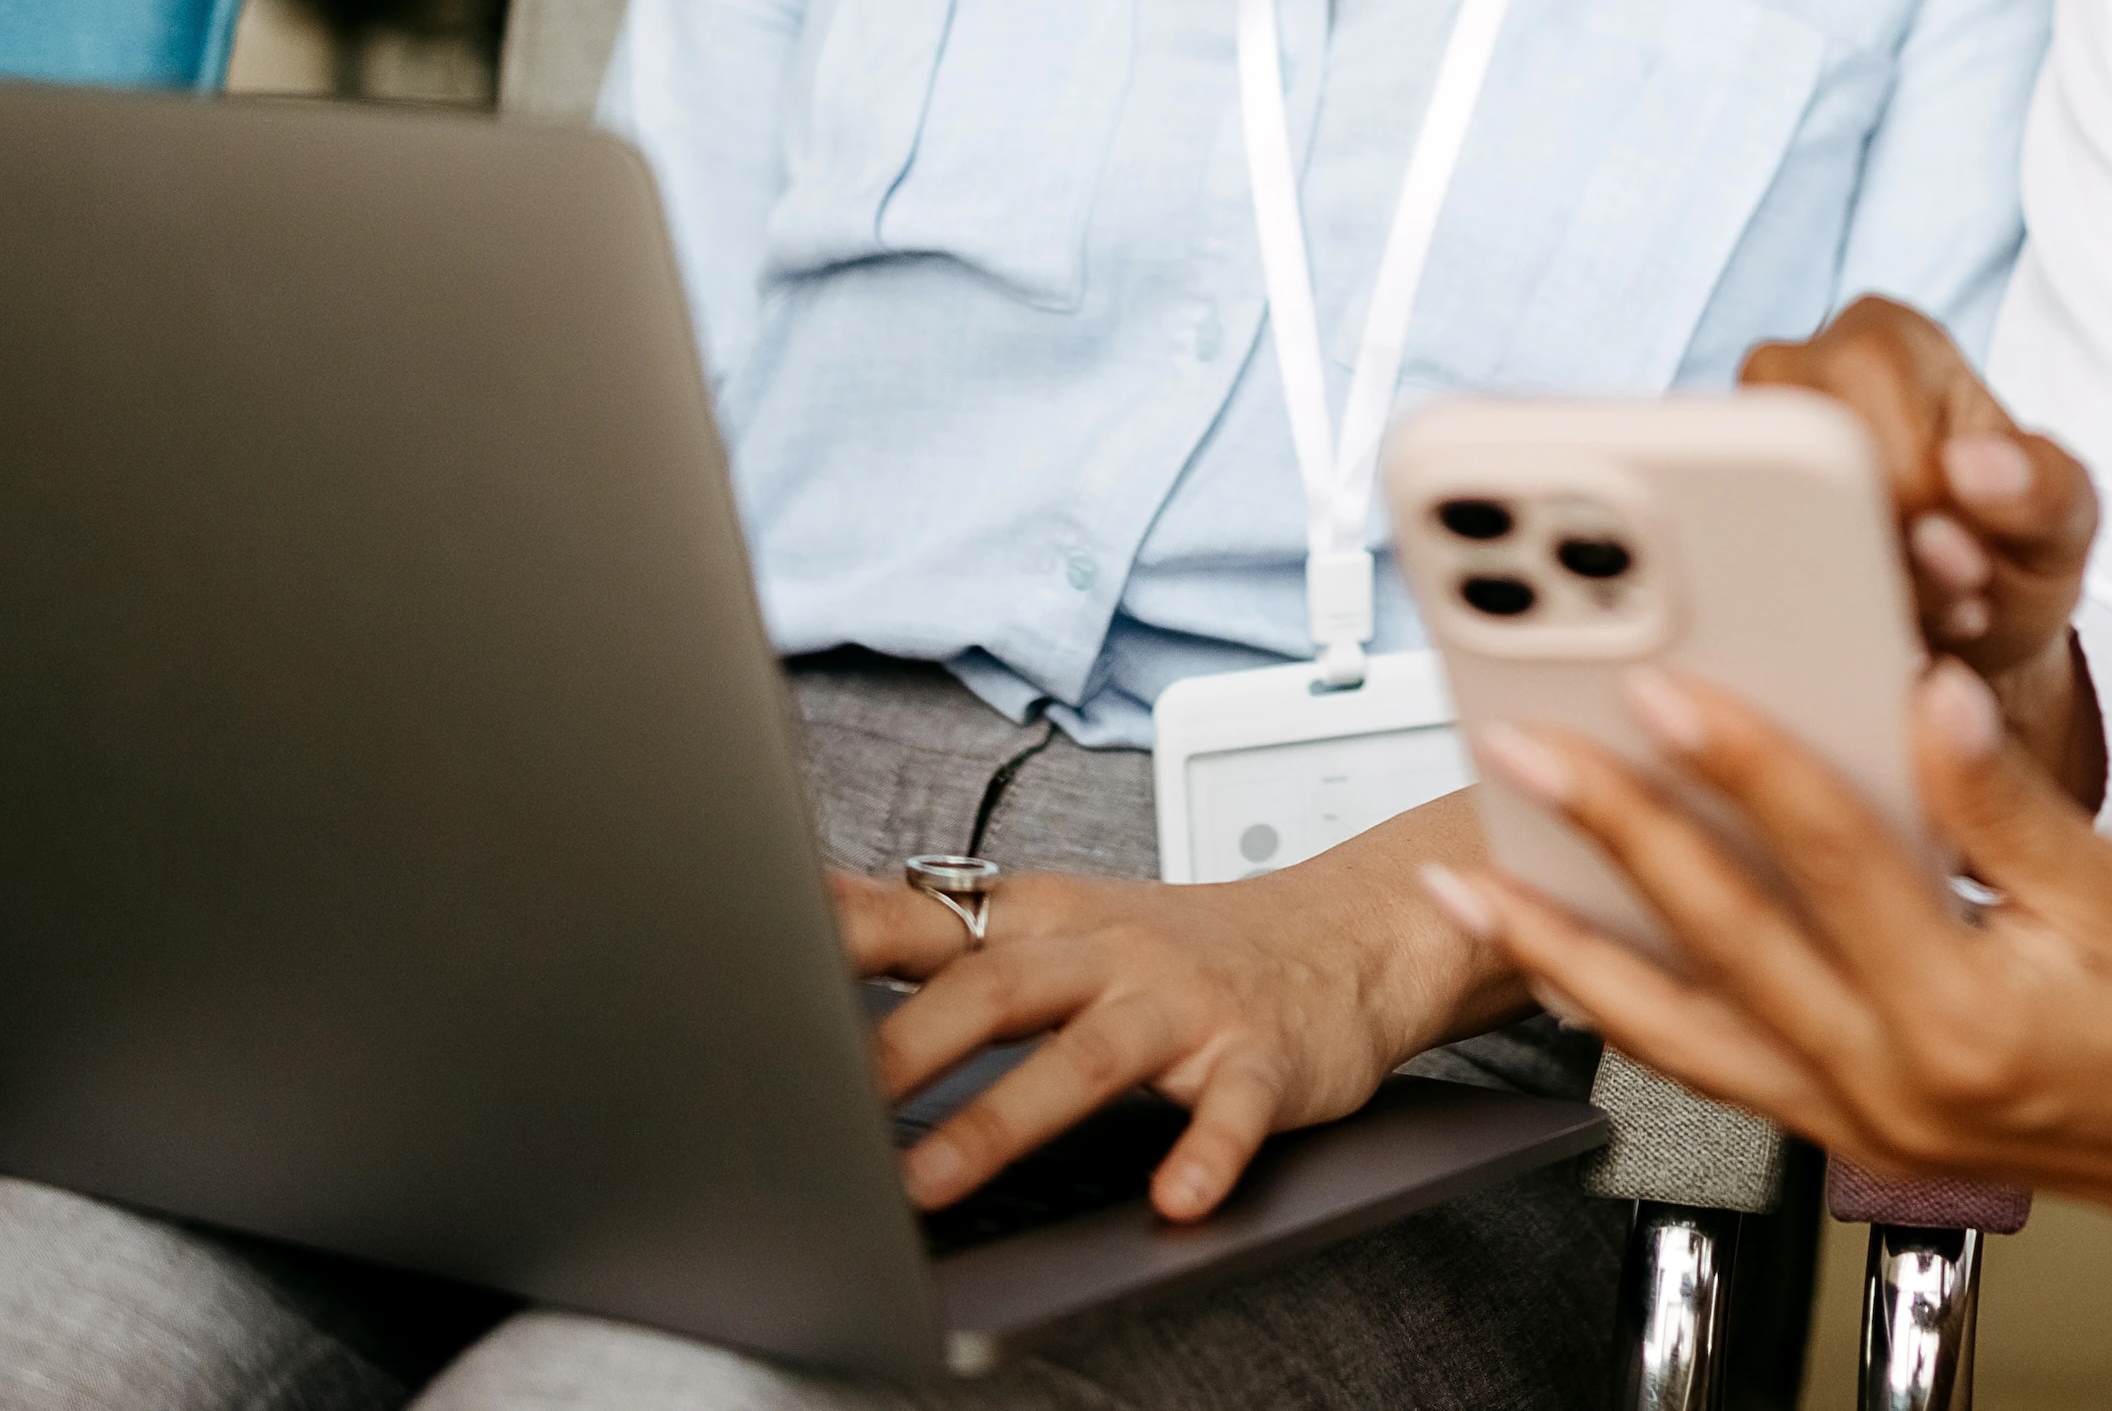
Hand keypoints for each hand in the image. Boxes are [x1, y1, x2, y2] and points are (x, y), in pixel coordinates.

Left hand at [834, 793, 1514, 1223]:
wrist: (1350, 931)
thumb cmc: (1178, 944)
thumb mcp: (1060, 919)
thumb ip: (945, 928)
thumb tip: (813, 913)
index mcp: (1051, 920)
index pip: (932, 918)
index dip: (846, 936)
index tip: (762, 956)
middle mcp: (1112, 952)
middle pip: (997, 986)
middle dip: (907, 1046)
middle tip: (825, 1106)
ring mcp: (1189, 1004)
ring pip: (1090, 1057)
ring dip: (1005, 1119)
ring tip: (935, 1182)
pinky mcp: (1263, 1058)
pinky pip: (1233, 1111)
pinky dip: (1206, 1155)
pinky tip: (1175, 1198)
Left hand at [1433, 658, 2111, 1231]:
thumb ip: (2007, 797)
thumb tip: (1925, 698)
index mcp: (1965, 1017)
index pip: (1828, 860)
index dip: (1741, 759)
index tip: (1667, 686)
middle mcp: (1894, 1085)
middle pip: (1720, 941)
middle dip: (1605, 837)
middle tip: (1523, 754)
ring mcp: (1864, 1119)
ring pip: (1682, 1033)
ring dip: (1569, 952)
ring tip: (1480, 885)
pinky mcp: (1856, 1125)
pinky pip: (1714, 1068)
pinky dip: (1635, 1011)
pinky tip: (1580, 960)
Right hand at [1743, 299, 2100, 781]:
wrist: (1972, 622)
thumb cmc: (2014, 551)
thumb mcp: (2066, 523)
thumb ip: (2046, 488)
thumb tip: (1975, 466)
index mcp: (1886, 340)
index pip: (1872, 420)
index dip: (1916, 513)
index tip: (1965, 566)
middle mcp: (1797, 370)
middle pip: (1801, 471)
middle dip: (1875, 563)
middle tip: (1940, 601)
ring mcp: (1743, 446)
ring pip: (1752, 524)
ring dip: (1832, 598)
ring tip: (1910, 619)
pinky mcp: (1714, 513)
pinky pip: (1725, 569)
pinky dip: (1792, 618)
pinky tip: (1849, 635)